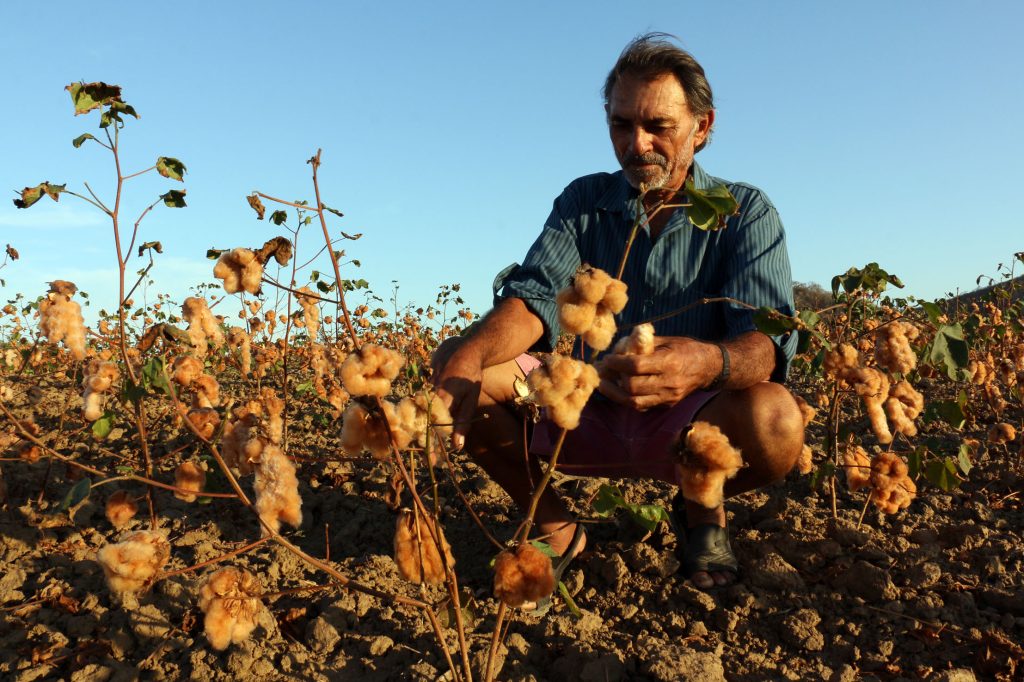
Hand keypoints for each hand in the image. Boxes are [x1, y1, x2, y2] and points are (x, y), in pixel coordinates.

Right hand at [431, 336, 482, 450]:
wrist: (465, 350)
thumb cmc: (471, 376)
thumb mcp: (471, 399)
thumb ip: (464, 422)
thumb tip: (457, 447)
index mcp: (441, 397)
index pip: (433, 426)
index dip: (432, 444)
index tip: (432, 460)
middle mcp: (429, 394)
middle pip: (422, 423)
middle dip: (424, 442)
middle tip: (429, 460)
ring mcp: (425, 389)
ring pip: (420, 415)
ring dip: (423, 432)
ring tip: (428, 451)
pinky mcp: (424, 387)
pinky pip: (421, 407)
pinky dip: (424, 419)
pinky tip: (426, 431)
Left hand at [597, 336, 716, 409]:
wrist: (710, 368)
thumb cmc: (687, 349)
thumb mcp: (668, 340)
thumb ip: (644, 343)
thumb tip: (619, 346)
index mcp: (669, 362)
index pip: (636, 366)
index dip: (617, 363)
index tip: (607, 358)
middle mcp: (669, 383)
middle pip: (632, 387)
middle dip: (612, 379)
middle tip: (602, 371)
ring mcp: (668, 397)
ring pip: (634, 402)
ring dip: (615, 394)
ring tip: (603, 384)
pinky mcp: (667, 405)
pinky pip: (642, 406)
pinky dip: (626, 400)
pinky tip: (617, 391)